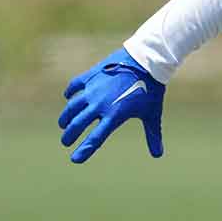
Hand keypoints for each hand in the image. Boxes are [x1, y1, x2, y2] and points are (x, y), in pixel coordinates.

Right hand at [59, 47, 165, 163]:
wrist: (146, 61)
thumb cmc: (151, 89)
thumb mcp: (152, 113)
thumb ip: (153, 135)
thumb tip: (158, 155)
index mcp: (114, 115)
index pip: (95, 138)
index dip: (84, 150)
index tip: (75, 159)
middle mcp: (100, 104)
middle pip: (78, 123)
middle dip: (69, 135)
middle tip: (65, 141)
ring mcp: (93, 89)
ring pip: (72, 106)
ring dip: (66, 116)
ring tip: (64, 123)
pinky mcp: (91, 76)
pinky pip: (75, 85)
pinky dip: (70, 92)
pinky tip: (68, 97)